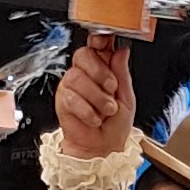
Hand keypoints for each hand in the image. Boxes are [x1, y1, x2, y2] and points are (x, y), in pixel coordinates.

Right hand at [53, 37, 135, 159]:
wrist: (102, 148)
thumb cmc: (115, 126)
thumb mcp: (127, 98)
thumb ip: (122, 73)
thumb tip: (121, 52)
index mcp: (103, 68)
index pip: (97, 45)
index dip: (99, 40)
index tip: (104, 43)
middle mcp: (86, 74)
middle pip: (84, 55)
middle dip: (100, 73)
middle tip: (111, 89)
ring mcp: (72, 86)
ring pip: (77, 77)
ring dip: (96, 97)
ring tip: (105, 110)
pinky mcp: (62, 100)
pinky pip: (72, 97)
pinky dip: (87, 111)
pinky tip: (93, 118)